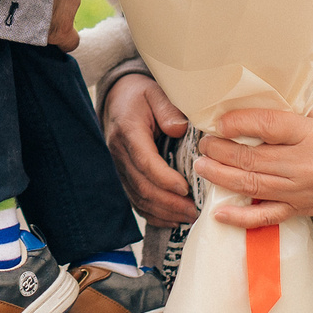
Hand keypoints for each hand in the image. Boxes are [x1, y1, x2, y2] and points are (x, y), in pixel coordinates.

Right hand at [103, 72, 196, 225]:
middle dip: (169, 203)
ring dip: (163, 212)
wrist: (118, 98)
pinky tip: (172, 220)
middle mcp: (119, 153)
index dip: (164, 179)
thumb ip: (168, 109)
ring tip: (188, 217)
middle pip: (142, 185)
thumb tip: (180, 129)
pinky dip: (153, 214)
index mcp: (128, 131)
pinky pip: (136, 200)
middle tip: (194, 210)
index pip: (144, 161)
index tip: (185, 189)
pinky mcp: (124, 175)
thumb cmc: (141, 95)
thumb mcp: (155, 92)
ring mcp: (119, 167)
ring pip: (138, 197)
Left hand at [193, 107, 312, 226]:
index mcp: (308, 133)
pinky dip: (241, 217)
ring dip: (221, 176)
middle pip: (252, 157)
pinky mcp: (300, 209)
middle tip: (204, 145)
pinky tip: (220, 213)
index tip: (218, 122)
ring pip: (252, 185)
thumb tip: (246, 112)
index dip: (237, 123)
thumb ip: (285, 115)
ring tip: (202, 167)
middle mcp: (302, 163)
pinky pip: (267, 216)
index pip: (266, 125)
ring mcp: (300, 190)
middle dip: (220, 151)